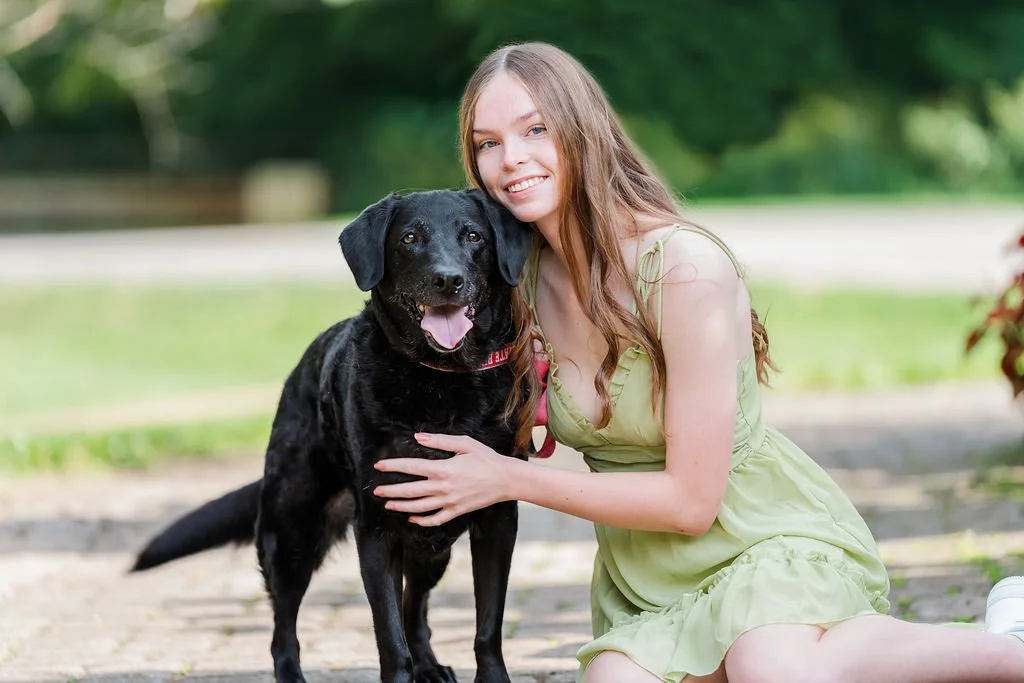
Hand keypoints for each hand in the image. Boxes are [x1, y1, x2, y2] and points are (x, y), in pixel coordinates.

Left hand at [372, 433, 513, 525]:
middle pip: (410, 491)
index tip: (379, 466)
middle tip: (377, 492)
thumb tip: (417, 436)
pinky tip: (411, 518)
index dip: (393, 466)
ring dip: (401, 507)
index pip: (411, 467)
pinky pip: (435, 519)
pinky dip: (421, 521)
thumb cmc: (486, 458)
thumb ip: (439, 440)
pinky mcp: (457, 511)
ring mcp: (449, 502)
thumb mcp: (464, 443)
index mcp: (443, 469)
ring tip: (388, 505)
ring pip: (419, 508)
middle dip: (391, 491)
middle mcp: (443, 487)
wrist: (506, 480)